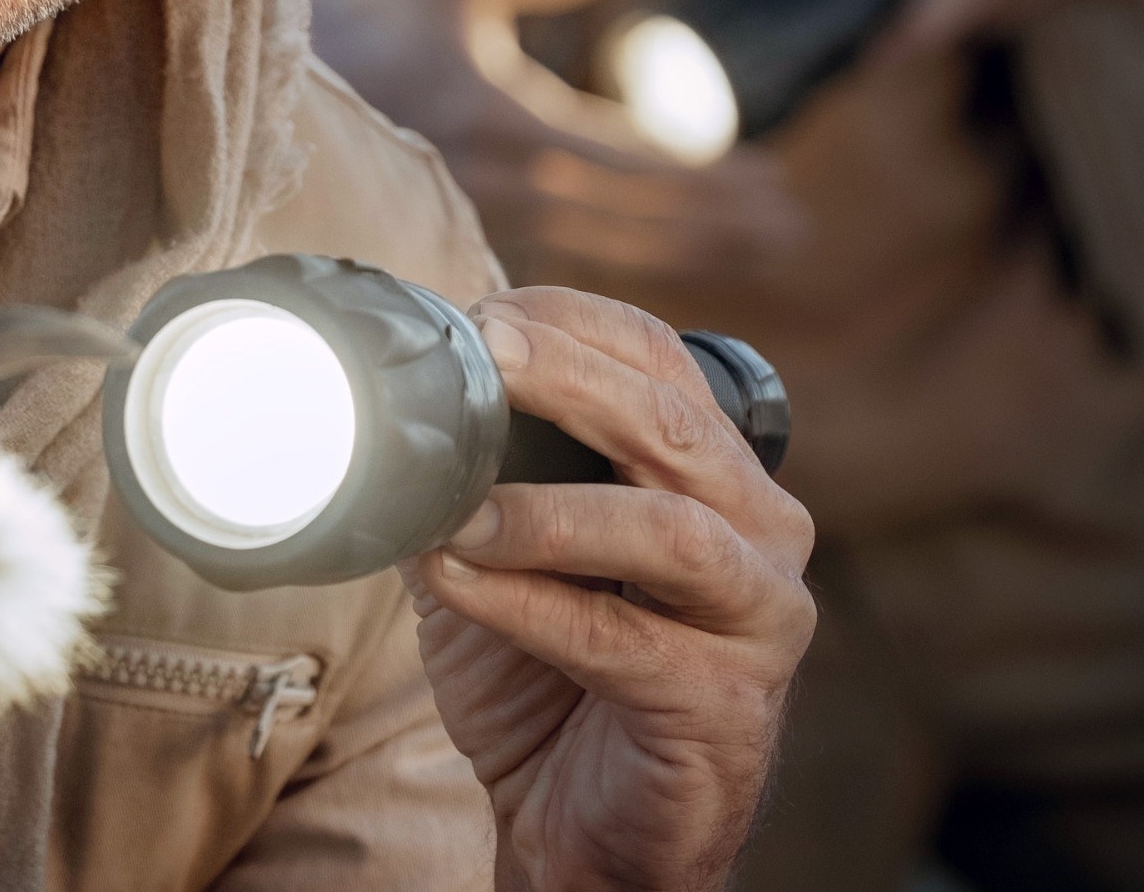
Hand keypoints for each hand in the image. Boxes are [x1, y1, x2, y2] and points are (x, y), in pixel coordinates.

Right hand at [311, 0, 807, 278]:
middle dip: (717, 224)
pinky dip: (617, 256)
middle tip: (790, 226)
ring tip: (751, 245)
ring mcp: (479, 217)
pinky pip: (555, 254)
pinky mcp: (457, 230)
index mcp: (509, 120)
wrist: (258, 85)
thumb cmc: (359, 15)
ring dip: (682, 247)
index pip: (636, 159)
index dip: (710, 175)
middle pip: (636, 221)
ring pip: (602, 247)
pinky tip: (656, 258)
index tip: (772, 179)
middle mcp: (502, 182)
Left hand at [408, 289, 815, 891]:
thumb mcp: (501, 555)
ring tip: (459, 511)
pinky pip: (620, 640)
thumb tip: (383, 405)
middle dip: (570, 378)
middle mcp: (760, 529)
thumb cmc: (551, 679)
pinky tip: (457, 583)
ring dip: (548, 512)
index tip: (481, 312)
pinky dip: (527, 605)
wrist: (585, 830)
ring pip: (669, 531)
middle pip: (671, 425)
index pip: (659, 359)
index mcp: (715, 472)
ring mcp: (757, 617)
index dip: (571, 323)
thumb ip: (467, 478)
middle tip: (484, 355)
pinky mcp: (725, 704)